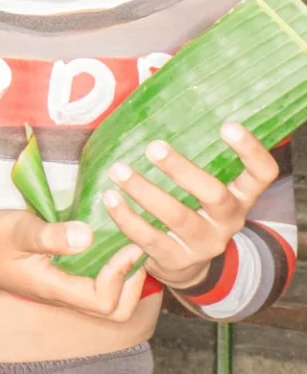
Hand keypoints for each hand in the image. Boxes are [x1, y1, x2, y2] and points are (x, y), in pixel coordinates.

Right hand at [0, 210, 150, 326]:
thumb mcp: (17, 230)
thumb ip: (50, 235)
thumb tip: (87, 236)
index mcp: (54, 288)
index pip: (103, 302)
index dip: (121, 276)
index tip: (125, 243)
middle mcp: (60, 294)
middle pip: (112, 311)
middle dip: (131, 284)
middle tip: (134, 249)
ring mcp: (58, 289)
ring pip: (104, 300)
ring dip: (123, 277)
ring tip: (126, 244)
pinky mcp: (55, 278)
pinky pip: (92, 284)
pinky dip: (108, 269)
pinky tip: (107, 242)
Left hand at [100, 121, 279, 291]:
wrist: (186, 266)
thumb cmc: (192, 210)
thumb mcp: (204, 189)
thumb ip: (198, 160)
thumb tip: (162, 107)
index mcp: (242, 197)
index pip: (262, 174)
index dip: (250, 150)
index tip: (228, 125)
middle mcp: (229, 221)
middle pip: (215, 194)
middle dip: (183, 170)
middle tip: (153, 147)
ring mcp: (205, 243)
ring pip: (176, 216)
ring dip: (144, 191)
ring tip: (118, 170)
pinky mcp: (176, 260)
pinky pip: (149, 238)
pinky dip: (127, 217)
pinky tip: (110, 198)